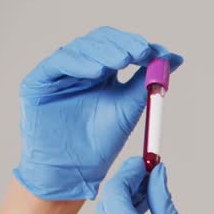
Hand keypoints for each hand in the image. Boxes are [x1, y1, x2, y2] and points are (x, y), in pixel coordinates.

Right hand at [13, 26, 183, 200]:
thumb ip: (148, 82)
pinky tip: (97, 72)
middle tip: (141, 52)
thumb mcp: (129, 108)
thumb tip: (174, 58)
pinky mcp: (39, 82)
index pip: (119, 46)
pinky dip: (79, 63)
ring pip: (81, 48)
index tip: (159, 53)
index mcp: (102, 72)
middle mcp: (80, 67)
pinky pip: (57, 64)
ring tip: (123, 61)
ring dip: (104, 52)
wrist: (74, 171)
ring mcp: (59, 73)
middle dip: (123, 45)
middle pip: (101, 41)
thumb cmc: (99, 143)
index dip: (138, 46)